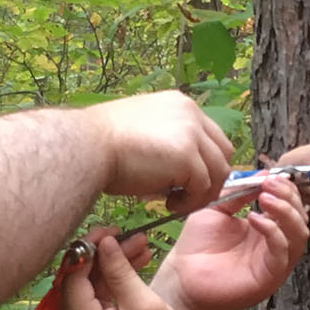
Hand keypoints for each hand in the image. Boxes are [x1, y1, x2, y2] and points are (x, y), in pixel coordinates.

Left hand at [57, 236, 189, 309]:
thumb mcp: (142, 304)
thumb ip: (119, 270)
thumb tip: (104, 241)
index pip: (72, 273)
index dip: (90, 247)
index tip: (114, 229)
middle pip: (77, 278)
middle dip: (104, 255)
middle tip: (131, 235)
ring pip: (87, 286)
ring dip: (111, 266)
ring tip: (142, 246)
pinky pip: (93, 300)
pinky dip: (111, 283)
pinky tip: (135, 264)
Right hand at [89, 92, 234, 213]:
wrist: (86, 146)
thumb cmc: (101, 144)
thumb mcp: (141, 132)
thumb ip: (165, 142)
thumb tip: (178, 173)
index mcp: (179, 104)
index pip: (210, 135)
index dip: (205, 161)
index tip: (188, 181)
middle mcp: (191, 113)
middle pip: (223, 152)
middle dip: (211, 177)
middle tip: (187, 195)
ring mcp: (191, 133)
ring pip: (219, 171)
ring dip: (201, 193)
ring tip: (176, 203)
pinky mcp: (188, 157)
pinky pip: (203, 187)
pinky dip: (190, 202)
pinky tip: (169, 205)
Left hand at [156, 177, 309, 309]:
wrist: (182, 278)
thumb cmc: (196, 246)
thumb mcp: (216, 208)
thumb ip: (238, 192)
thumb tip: (262, 174)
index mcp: (265, 228)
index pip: (289, 204)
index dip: (283, 188)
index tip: (267, 176)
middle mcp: (274, 244)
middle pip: (300, 216)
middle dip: (288, 196)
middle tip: (268, 184)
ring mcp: (274, 261)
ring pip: (300, 233)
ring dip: (286, 211)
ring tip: (264, 198)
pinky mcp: (269, 276)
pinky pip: (283, 251)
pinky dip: (273, 231)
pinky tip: (253, 219)